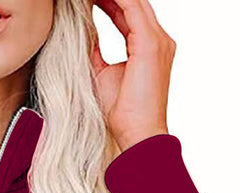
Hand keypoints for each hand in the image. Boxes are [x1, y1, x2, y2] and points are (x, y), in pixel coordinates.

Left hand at [91, 0, 175, 150]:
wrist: (137, 133)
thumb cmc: (122, 113)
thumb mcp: (101, 73)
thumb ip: (94, 50)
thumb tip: (81, 34)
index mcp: (148, 46)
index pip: (127, 12)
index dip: (108, 1)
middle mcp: (158, 39)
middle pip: (133, 2)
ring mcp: (158, 40)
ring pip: (134, 1)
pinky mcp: (151, 44)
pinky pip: (132, 8)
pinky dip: (115, 0)